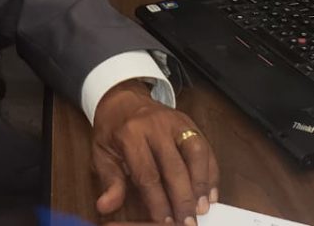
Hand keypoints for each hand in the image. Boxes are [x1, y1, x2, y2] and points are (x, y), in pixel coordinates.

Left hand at [92, 80, 219, 224]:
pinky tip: (211, 192)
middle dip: (183, 198)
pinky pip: (206, 147)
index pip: (148, 173)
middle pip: (175, 166)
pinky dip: (211, 171)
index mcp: (130, 134)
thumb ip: (109, 181)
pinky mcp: (190, 122)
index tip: (164, 221)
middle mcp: (156, 126)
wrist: (123, 99)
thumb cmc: (112, 131)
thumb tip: (106, 206)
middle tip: (188, 222)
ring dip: (202, 183)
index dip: (158, 201)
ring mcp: (176, 122)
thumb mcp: (102, 154)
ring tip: (203, 208)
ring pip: (196, 152)